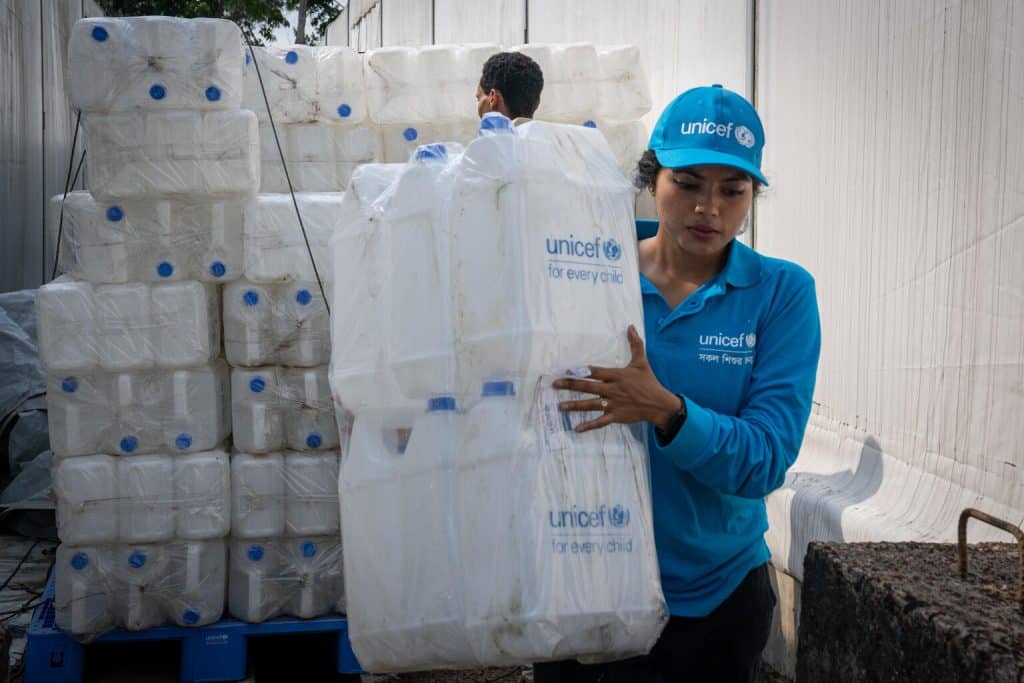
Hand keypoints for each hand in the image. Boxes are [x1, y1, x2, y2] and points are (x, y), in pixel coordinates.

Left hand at [554, 325, 681, 432]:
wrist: (658, 404)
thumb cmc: (649, 382)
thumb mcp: (641, 362)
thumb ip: (635, 344)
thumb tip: (630, 326)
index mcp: (616, 376)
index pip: (595, 372)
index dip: (581, 371)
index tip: (566, 371)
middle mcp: (612, 389)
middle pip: (588, 387)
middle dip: (570, 385)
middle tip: (555, 384)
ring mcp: (613, 404)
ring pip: (590, 404)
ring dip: (574, 405)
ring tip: (560, 406)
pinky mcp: (616, 416)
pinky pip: (600, 421)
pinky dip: (589, 426)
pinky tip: (577, 429)